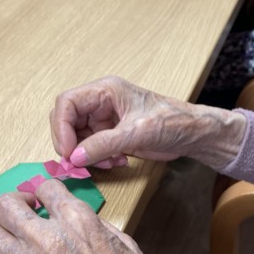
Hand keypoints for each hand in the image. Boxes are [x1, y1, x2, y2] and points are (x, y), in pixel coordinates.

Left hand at [0, 180, 194, 253]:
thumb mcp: (124, 244)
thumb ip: (95, 226)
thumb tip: (79, 221)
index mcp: (77, 221)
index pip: (46, 187)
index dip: (49, 191)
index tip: (51, 197)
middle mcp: (46, 239)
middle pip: (6, 206)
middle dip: (15, 202)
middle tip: (28, 208)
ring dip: (5, 230)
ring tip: (20, 234)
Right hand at [50, 76, 245, 170]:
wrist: (193, 134)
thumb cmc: (172, 121)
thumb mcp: (137, 132)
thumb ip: (103, 144)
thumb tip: (74, 157)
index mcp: (105, 91)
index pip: (67, 103)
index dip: (61, 127)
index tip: (68, 151)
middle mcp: (100, 102)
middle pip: (67, 121)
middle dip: (72, 144)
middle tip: (80, 163)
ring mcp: (105, 119)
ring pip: (77, 138)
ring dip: (88, 155)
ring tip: (109, 162)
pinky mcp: (111, 134)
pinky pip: (91, 148)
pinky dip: (99, 159)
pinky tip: (117, 161)